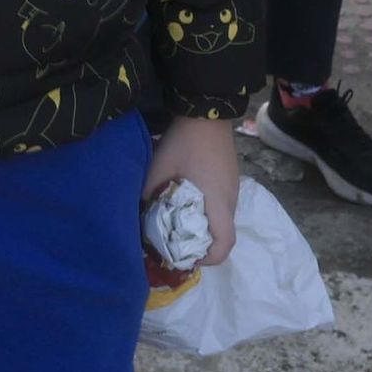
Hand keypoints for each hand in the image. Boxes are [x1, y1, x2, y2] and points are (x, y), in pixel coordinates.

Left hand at [144, 115, 237, 265]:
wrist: (206, 112)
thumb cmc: (183, 144)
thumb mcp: (157, 170)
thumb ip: (148, 197)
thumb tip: (138, 217)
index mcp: (217, 203)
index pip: (225, 244)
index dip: (208, 259)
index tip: (187, 257)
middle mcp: (231, 201)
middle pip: (224, 235)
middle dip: (202, 245)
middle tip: (176, 242)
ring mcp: (233, 189)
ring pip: (223, 220)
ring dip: (204, 227)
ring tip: (179, 222)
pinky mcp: (230, 179)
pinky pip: (221, 206)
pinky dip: (208, 212)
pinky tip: (187, 202)